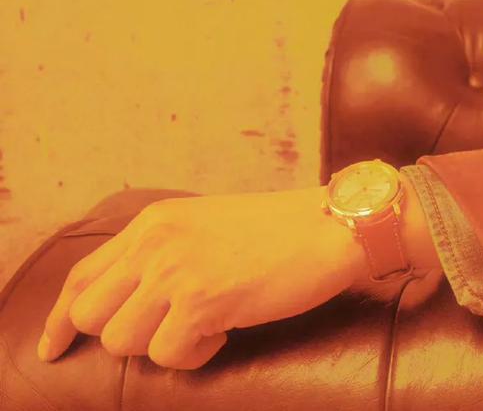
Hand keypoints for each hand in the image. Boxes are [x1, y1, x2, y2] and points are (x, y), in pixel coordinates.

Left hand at [36, 186, 367, 369]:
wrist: (332, 225)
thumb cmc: (282, 230)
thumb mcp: (207, 222)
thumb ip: (166, 249)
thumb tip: (134, 296)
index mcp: (155, 222)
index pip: (82, 276)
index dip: (60, 319)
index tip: (54, 347)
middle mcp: (156, 243)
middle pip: (91, 314)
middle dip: (122, 335)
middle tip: (165, 334)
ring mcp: (177, 272)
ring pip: (123, 341)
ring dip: (163, 346)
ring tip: (205, 329)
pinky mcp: (203, 301)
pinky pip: (167, 356)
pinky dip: (195, 356)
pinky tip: (225, 333)